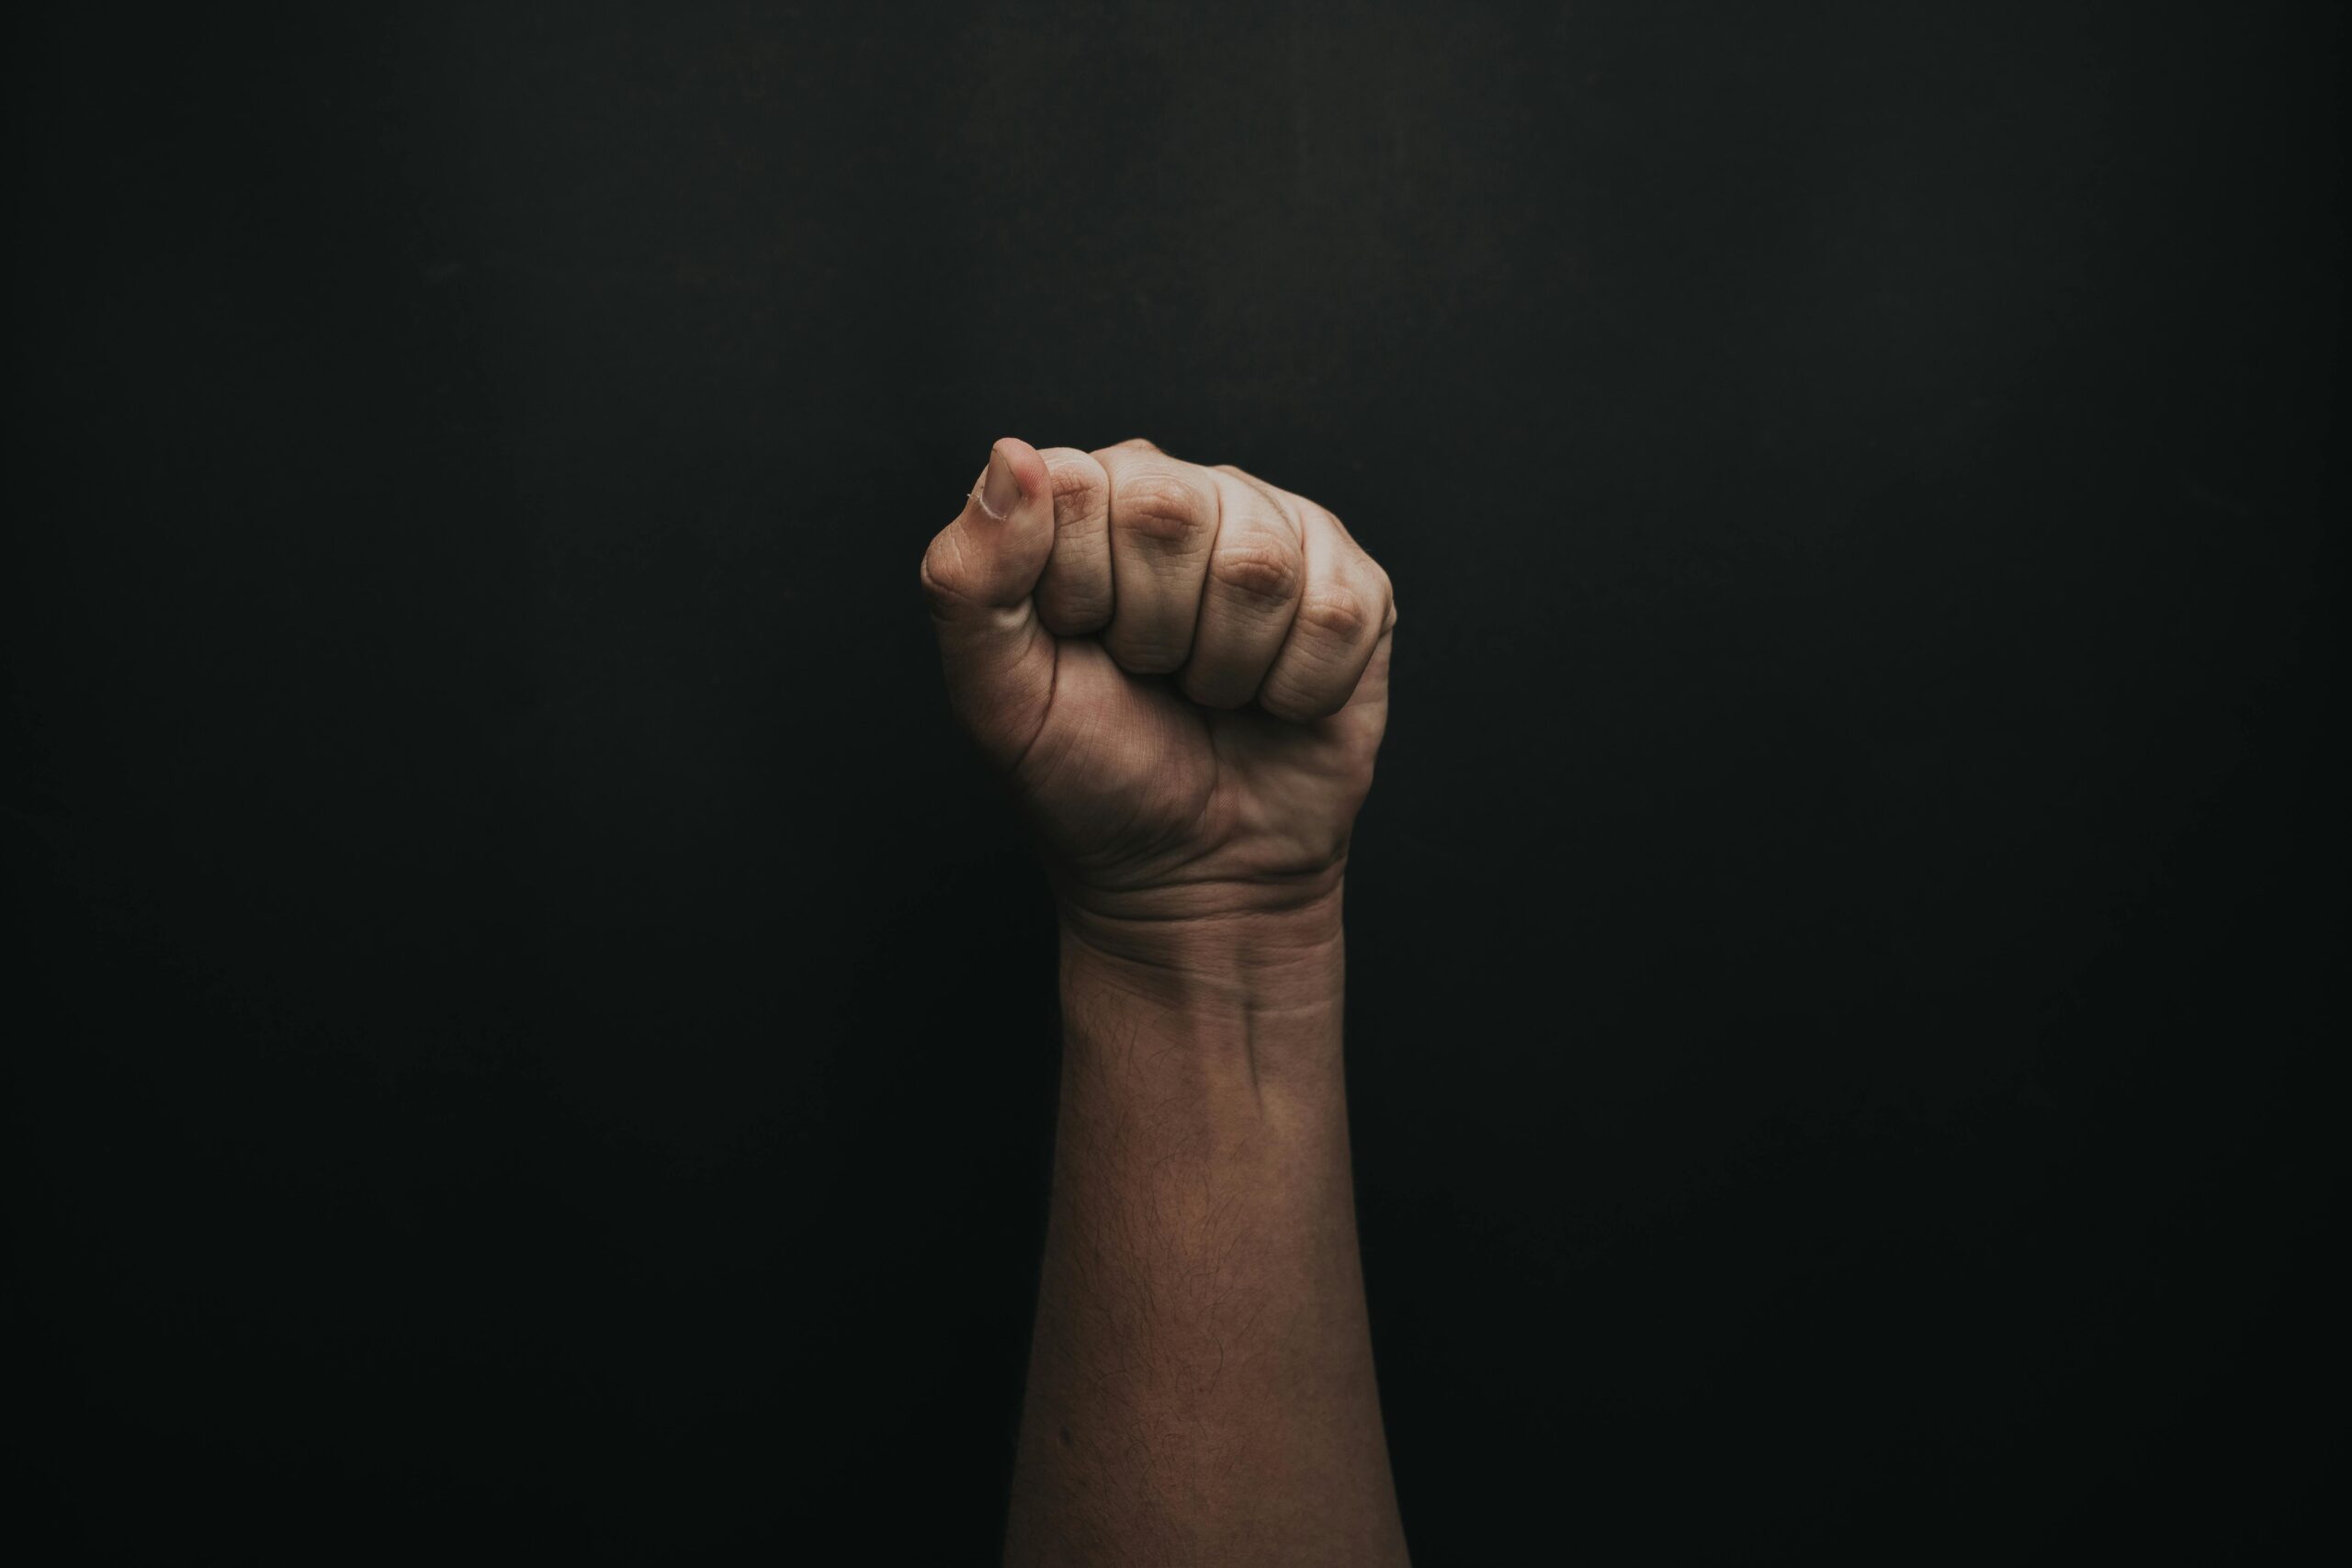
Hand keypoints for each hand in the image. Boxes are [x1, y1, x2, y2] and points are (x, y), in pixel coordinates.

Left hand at [920, 437, 1395, 937]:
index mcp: (1083, 499)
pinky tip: (1272, 702)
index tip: (1077, 645)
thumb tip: (1013, 456)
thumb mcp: (995, 693)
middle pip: (1170, 512)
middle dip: (1151, 631)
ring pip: (1260, 566)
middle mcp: (1181, 491)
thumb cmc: (1088, 774)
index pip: (1074, 486)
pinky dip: (1297, 690)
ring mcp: (1275, 530)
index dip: (1077, 591)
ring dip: (1225, 667)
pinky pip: (1339, 612)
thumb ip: (969, 576)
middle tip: (1148, 674)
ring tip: (1208, 691)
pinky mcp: (1354, 586)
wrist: (1190, 869)